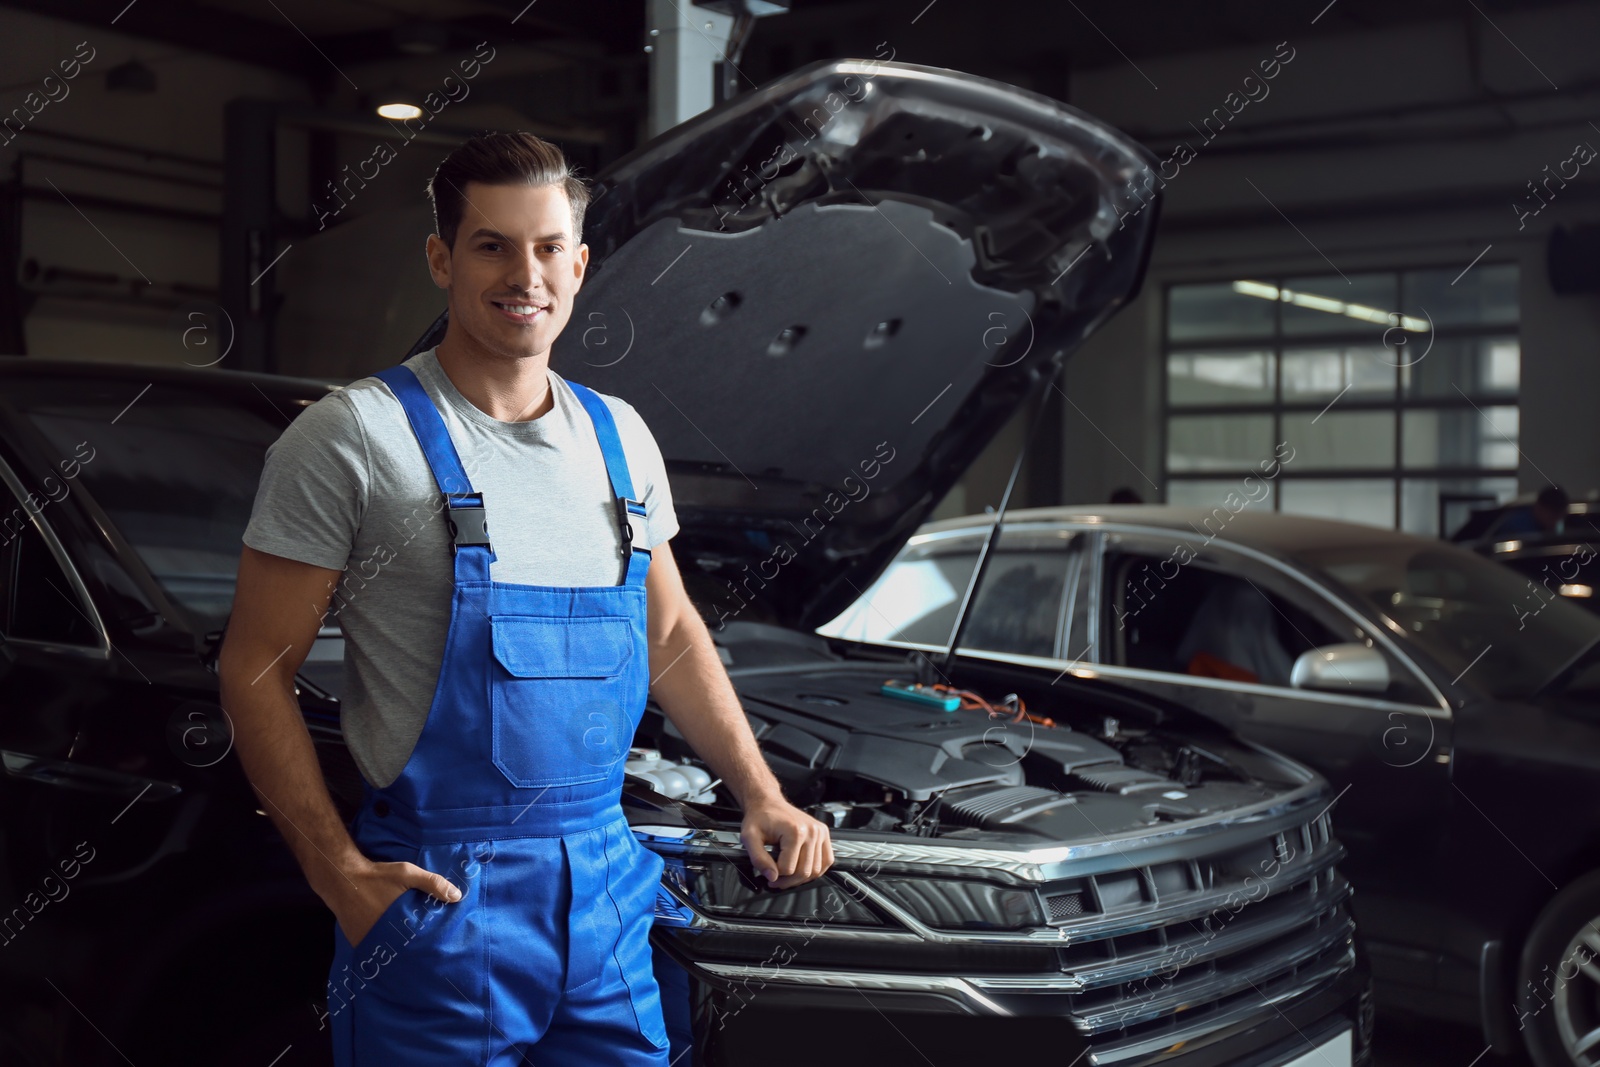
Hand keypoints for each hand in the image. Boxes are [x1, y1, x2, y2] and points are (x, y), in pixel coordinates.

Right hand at [328, 858, 461, 948]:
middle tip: (427, 955)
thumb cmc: (378, 877)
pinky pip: (374, 949)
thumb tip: (457, 896)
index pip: (417, 944)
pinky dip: (383, 948)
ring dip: (398, 951)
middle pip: (402, 951)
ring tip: (412, 955)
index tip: (438, 950)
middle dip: (414, 952)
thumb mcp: (407, 874)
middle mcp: (381, 938)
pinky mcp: (358, 942)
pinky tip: (391, 944)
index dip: (427, 947)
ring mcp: (368, 942)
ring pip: (387, 953)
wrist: (342, 879)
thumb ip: (432, 883)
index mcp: (396, 925)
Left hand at [739, 797, 833, 889]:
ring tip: (788, 874)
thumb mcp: (749, 837)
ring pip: (816, 870)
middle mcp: (811, 831)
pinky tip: (802, 868)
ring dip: (801, 878)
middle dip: (788, 880)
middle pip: (805, 872)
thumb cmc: (759, 818)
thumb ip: (758, 859)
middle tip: (776, 879)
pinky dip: (816, 870)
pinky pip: (826, 861)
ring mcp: (820, 832)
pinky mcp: (824, 834)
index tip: (768, 870)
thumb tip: (772, 877)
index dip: (776, 874)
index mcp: (795, 831)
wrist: (768, 803)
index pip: (789, 869)